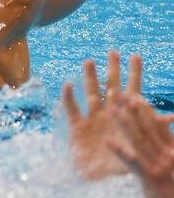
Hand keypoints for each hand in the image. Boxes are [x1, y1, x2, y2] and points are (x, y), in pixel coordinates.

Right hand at [63, 50, 143, 179]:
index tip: (136, 56)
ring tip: (89, 61)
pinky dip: (70, 98)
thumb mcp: (143, 144)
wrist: (100, 174)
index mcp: (125, 116)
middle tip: (113, 52)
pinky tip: (68, 86)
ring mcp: (92, 117)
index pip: (132, 91)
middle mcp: (108, 112)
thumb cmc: (123, 159)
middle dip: (112, 70)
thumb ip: (156, 129)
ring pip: (91, 93)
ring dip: (90, 78)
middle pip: (110, 87)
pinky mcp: (77, 126)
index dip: (134, 74)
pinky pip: (73, 109)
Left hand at [107, 94, 173, 197]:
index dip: (146, 110)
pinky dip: (120, 152)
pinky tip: (106, 141)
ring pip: (139, 140)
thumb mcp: (170, 160)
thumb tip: (165, 122)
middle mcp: (165, 154)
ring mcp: (158, 164)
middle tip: (124, 93)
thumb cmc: (170, 184)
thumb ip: (166, 140)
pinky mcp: (150, 177)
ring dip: (126, 124)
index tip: (136, 96)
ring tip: (113, 109)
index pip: (156, 126)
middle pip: (147, 128)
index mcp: (169, 148)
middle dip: (136, 111)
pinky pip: (132, 162)